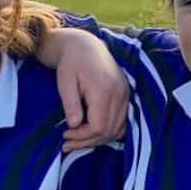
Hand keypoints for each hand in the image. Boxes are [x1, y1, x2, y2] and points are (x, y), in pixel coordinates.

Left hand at [52, 30, 127, 150]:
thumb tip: (74, 125)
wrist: (86, 45)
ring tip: (77, 142)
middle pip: (109, 130)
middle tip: (67, 144)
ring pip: (117, 128)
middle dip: (87, 141)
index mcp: (104, 90)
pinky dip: (109, 131)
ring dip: (98, 139)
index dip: (82, 136)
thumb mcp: (65, 82)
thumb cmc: (71, 63)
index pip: (99, 126)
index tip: (65, 135)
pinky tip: (93, 133)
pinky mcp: (125, 95)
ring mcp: (125, 95)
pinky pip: (122, 121)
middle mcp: (119, 94)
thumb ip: (71, 103)